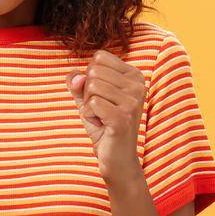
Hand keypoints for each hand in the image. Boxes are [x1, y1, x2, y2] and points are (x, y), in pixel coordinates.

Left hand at [66, 50, 144, 180]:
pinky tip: (102, 126)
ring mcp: (133, 101)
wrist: (116, 158)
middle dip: (88, 93)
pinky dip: (89, 116)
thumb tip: (76, 77)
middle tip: (101, 110)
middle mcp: (138, 85)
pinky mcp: (123, 117)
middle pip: (93, 70)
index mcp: (134, 74)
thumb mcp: (87, 98)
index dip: (90, 76)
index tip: (102, 96)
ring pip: (91, 86)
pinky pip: (91, 104)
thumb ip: (77, 82)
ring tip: (101, 117)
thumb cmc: (103, 125)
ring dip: (88, 105)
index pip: (99, 57)